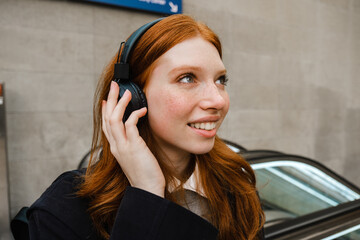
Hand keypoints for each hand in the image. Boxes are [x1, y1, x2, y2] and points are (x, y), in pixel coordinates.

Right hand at [102, 81, 164, 196]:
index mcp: (116, 147)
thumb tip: (135, 132)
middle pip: (107, 118)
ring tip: (126, 92)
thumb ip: (132, 143)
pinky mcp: (133, 147)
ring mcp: (123, 146)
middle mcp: (116, 145)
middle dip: (110, 100)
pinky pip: (130, 125)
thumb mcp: (134, 156)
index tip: (107, 100)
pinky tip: (142, 109)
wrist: (147, 189)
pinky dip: (134, 114)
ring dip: (119, 104)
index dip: (105, 111)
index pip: (106, 125)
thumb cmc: (144, 174)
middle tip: (114, 86)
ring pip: (114, 120)